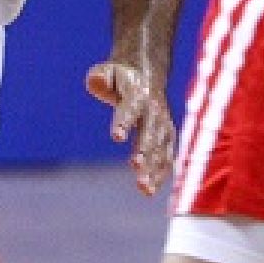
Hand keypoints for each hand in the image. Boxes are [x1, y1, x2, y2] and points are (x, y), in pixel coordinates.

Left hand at [85, 61, 174, 196]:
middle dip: (144, 150)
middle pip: (149, 132)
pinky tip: (150, 190)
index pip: (130, 108)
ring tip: (144, 189)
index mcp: (137, 93)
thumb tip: (96, 81)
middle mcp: (154, 110)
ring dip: (154, 168)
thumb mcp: (107, 71)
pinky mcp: (167, 136)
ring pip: (160, 148)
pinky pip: (166, 156)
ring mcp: (163, 124)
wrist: (146, 74)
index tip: (117, 136)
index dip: (124, 121)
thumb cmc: (120, 77)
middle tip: (136, 167)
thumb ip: (100, 77)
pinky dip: (161, 173)